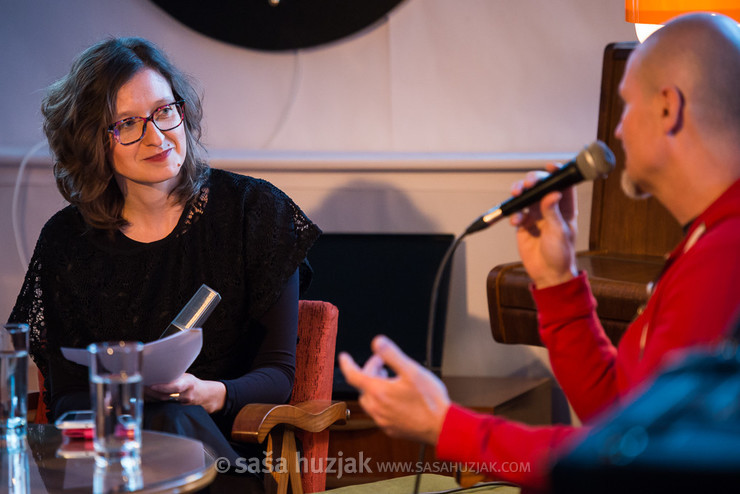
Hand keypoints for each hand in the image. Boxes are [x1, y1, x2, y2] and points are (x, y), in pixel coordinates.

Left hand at [147, 373, 225, 413]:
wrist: (204, 396)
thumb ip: (174, 376)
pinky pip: (163, 405)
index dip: (164, 387)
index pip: (176, 387)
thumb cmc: (192, 383)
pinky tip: (146, 397)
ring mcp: (182, 404)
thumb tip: (157, 371)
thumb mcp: (186, 376)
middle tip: (141, 386)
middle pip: (166, 396)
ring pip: (163, 401)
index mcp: (189, 383)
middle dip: (152, 392)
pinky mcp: (177, 409)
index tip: (151, 385)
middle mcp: (186, 395)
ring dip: (151, 396)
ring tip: (141, 390)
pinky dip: (154, 401)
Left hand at [339, 335, 449, 444]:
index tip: (343, 356)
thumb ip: (392, 355)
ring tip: (390, 380)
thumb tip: (377, 341)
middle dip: (370, 371)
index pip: (353, 376)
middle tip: (384, 364)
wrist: (442, 427)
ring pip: (370, 401)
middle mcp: (376, 408)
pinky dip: (382, 401)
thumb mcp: (412, 371)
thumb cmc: (429, 399)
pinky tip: (396, 398)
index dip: (347, 364)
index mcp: (378, 392)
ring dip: (374, 387)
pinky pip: (379, 413)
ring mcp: (383, 421)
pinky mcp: (391, 429)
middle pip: (363, 386)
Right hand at [509, 164, 577, 288]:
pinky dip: (513, 213)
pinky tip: (515, 221)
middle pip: (540, 186)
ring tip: (516, 194)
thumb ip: (553, 212)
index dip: (557, 172)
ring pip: (525, 196)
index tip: (550, 166)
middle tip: (527, 183)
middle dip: (532, 181)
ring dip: (519, 192)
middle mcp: (550, 207)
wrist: (547, 273)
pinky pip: (516, 212)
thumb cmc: (561, 254)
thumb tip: (553, 193)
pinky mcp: (524, 223)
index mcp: (565, 207)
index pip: (563, 184)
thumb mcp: (559, 232)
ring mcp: (536, 214)